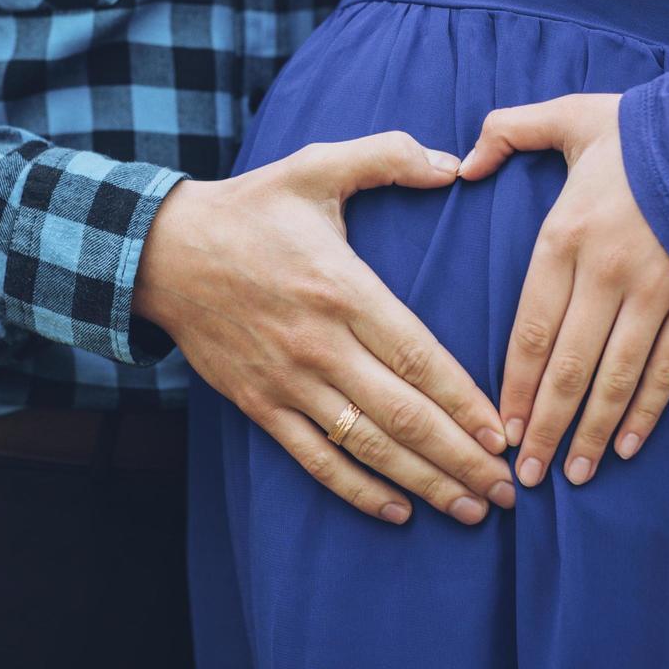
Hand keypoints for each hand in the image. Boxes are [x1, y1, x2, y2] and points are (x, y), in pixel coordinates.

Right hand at [135, 132, 514, 523]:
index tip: (503, 434)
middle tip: (507, 489)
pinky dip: (356, 490)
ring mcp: (286, 380)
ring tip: (471, 509)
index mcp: (341, 288)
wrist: (162, 252)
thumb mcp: (315, 166)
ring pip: (366, 445)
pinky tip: (397, 511)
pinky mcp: (259, 403)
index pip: (417, 355)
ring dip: (422, 482)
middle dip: (460, 458)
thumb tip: (453, 163)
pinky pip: (314, 457)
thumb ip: (386, 156)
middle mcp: (318, 344)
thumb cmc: (250, 208)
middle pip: (402, 415)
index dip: (464, 401)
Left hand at [459, 96, 668, 488]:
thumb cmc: (645, 129)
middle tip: (526, 474)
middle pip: (567, 366)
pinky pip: (667, 369)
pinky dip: (647, 411)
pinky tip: (628, 447)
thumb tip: (463, 164)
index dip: (512, 384)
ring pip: (616, 378)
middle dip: (543, 425)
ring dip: (591, 431)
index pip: (529, 328)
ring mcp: (655, 293)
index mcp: (565, 236)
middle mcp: (606, 273)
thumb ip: (508, 131)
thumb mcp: (569, 116)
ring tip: (571, 473)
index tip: (496, 427)